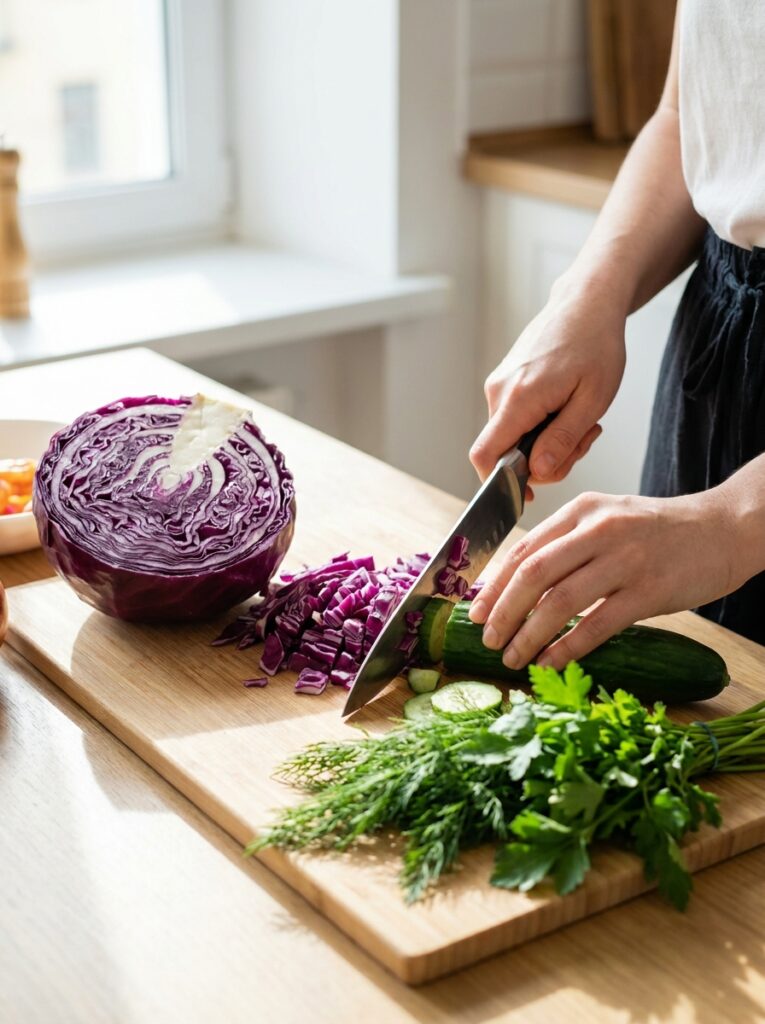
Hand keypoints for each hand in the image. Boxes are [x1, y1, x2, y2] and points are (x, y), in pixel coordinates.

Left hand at [468, 489, 739, 669]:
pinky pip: (597, 624)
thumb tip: (516, 586)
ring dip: (529, 634)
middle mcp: (599, 530)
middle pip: (533, 573)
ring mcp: (625, 559)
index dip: (494, 584)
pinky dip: (567, 647)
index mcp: (582, 510)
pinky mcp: (649, 591)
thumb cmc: (659, 530)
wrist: (724, 528)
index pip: (523, 548)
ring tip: (512, 657)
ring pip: (559, 601)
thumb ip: (566, 544)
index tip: (475, 612)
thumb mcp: (608, 519)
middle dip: (503, 611)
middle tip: (487, 639)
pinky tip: (550, 662)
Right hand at [470, 283, 626, 484]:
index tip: (527, 494)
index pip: (485, 456)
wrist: (586, 303)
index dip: (499, 484)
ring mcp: (499, 386)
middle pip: (504, 452)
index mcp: (518, 398)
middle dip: (543, 461)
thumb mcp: (592, 400)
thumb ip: (563, 440)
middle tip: (584, 441)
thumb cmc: (596, 345)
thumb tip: (538, 474)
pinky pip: (515, 420)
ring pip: (512, 437)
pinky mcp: (505, 382)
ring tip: (581, 419)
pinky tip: (566, 408)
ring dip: (546, 442)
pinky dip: (541, 425)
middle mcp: (499, 392)